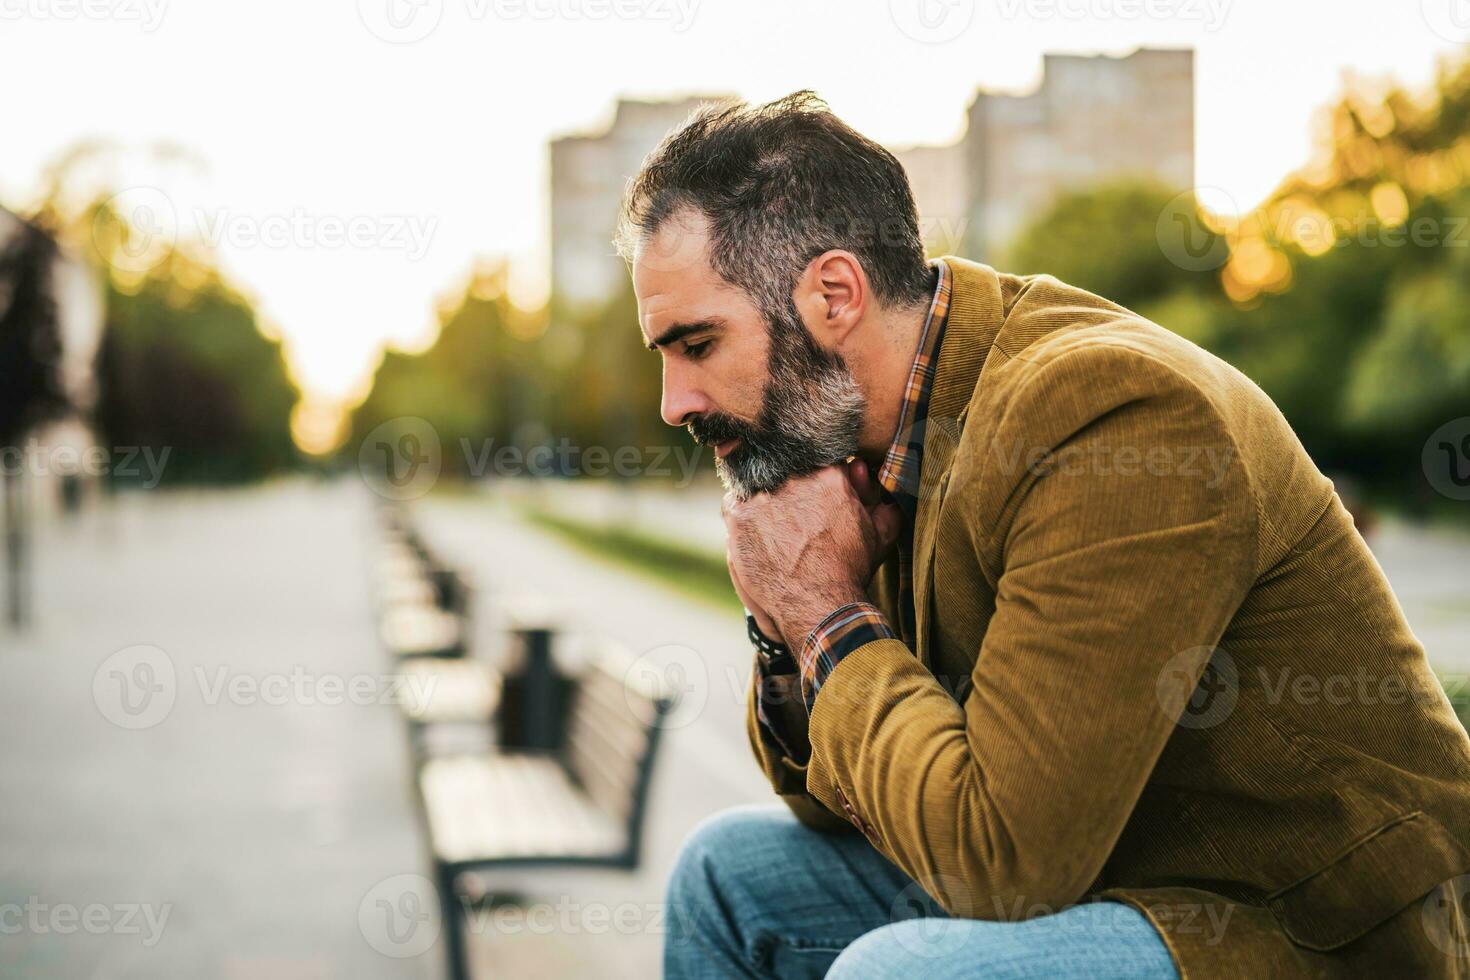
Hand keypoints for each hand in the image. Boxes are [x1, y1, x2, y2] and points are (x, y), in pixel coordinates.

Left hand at [723, 462, 900, 649]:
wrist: (818, 604)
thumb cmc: (850, 571)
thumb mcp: (878, 533)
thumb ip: (875, 497)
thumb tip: (862, 471)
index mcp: (827, 474)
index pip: (816, 461)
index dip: (816, 479)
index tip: (814, 497)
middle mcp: (793, 477)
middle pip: (786, 470)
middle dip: (789, 486)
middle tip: (794, 515)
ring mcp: (762, 494)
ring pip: (758, 483)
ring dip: (764, 498)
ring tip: (775, 525)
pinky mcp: (738, 515)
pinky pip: (735, 502)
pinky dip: (742, 512)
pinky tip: (755, 530)